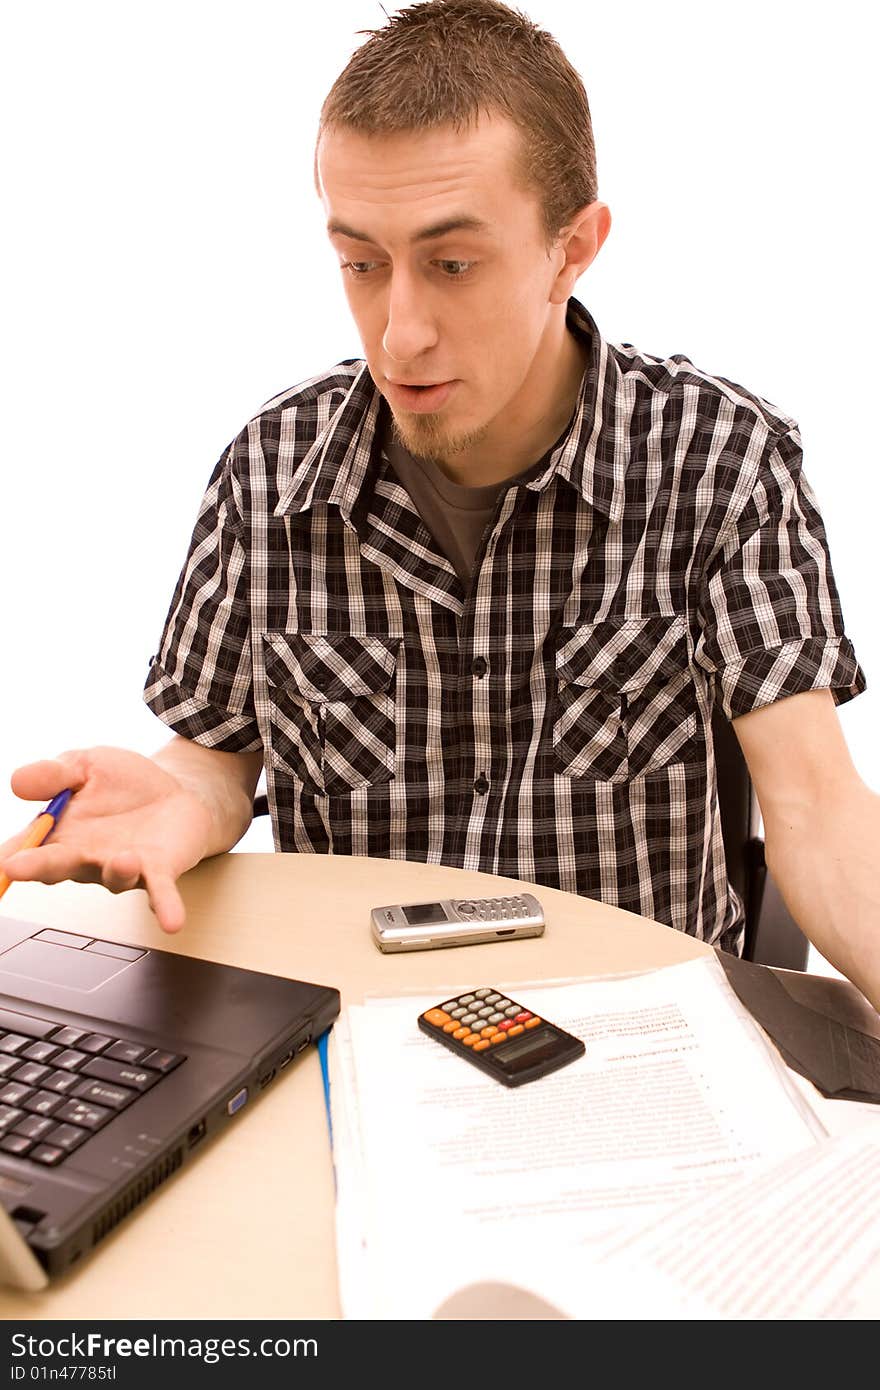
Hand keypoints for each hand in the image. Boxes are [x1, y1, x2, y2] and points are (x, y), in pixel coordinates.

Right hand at [0, 747, 215, 932]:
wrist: (174, 790)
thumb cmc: (123, 783)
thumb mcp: (85, 766)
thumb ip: (54, 774)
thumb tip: (17, 781)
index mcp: (58, 833)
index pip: (21, 848)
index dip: (5, 856)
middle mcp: (83, 858)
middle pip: (54, 867)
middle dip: (35, 867)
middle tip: (15, 869)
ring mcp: (120, 868)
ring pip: (111, 877)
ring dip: (117, 871)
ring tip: (124, 859)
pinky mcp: (158, 872)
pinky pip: (160, 893)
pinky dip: (165, 906)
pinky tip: (171, 921)